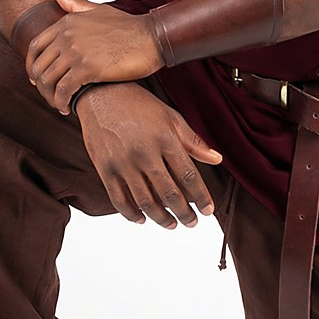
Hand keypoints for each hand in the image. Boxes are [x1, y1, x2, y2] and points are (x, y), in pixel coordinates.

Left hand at [27, 0, 163, 113]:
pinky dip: (62, 102)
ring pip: (49, 81)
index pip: (35, 46)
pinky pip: (64, 90)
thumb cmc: (129, 27)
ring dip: (51, 97)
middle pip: (39, 66)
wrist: (152, 38)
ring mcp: (76, 51)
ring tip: (60, 105)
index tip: (36, 79)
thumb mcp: (99, 10)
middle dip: (41, 86)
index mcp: (67, 22)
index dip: (32, 66)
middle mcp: (67, 35)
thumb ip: (75, 5)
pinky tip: (68, 108)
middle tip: (51, 96)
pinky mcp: (87, 68)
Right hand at [75, 82, 221, 228]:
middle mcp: (144, 153)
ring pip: (145, 201)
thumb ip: (193, 141)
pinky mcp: (104, 169)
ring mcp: (122, 162)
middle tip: (192, 222)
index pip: (188, 176)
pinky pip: (119, 200)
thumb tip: (217, 159)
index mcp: (164, 139)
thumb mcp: (170, 117)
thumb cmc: (139, 105)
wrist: (101, 93)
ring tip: (172, 224)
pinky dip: (131, 214)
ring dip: (161, 218)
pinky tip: (142, 219)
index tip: (208, 211)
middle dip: (184, 212)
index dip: (201, 197)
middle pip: (169, 193)